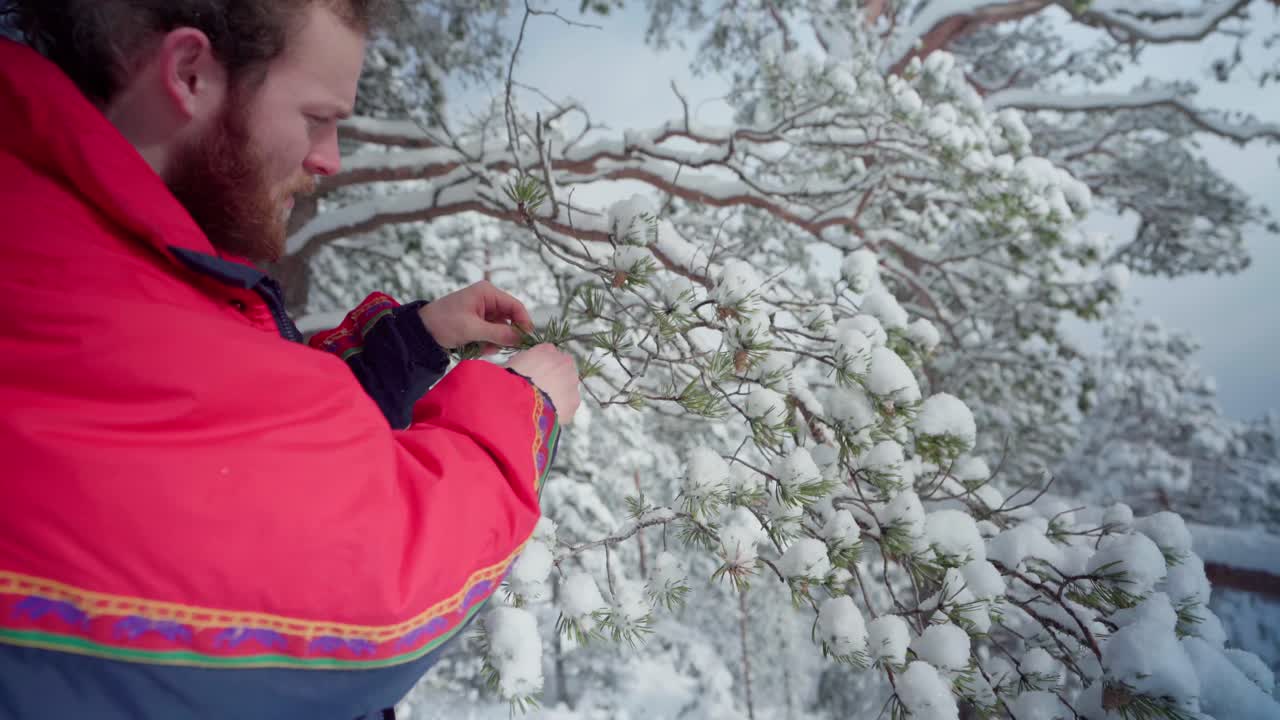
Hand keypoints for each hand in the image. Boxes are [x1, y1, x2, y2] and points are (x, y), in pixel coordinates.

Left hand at [417, 281, 532, 351]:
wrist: (421, 332)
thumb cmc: (444, 323)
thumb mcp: (472, 329)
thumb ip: (498, 333)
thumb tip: (521, 339)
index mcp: (487, 293)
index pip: (515, 306)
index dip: (523, 322)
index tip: (526, 340)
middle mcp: (488, 301)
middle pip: (510, 320)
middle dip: (505, 336)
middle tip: (498, 347)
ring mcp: (484, 313)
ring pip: (502, 330)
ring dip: (494, 342)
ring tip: (480, 347)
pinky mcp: (479, 324)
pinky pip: (492, 336)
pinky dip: (487, 344)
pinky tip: (476, 347)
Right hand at [508, 344, 580, 424]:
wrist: (522, 401)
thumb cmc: (511, 380)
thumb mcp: (512, 364)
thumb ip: (525, 362)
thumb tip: (526, 369)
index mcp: (547, 349)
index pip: (548, 354)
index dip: (541, 367)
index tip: (533, 376)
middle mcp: (564, 361)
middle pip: (562, 369)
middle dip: (554, 378)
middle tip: (540, 391)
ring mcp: (573, 381)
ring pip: (568, 387)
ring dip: (559, 394)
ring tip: (544, 405)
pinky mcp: (574, 401)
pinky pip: (568, 405)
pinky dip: (561, 410)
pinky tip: (548, 415)